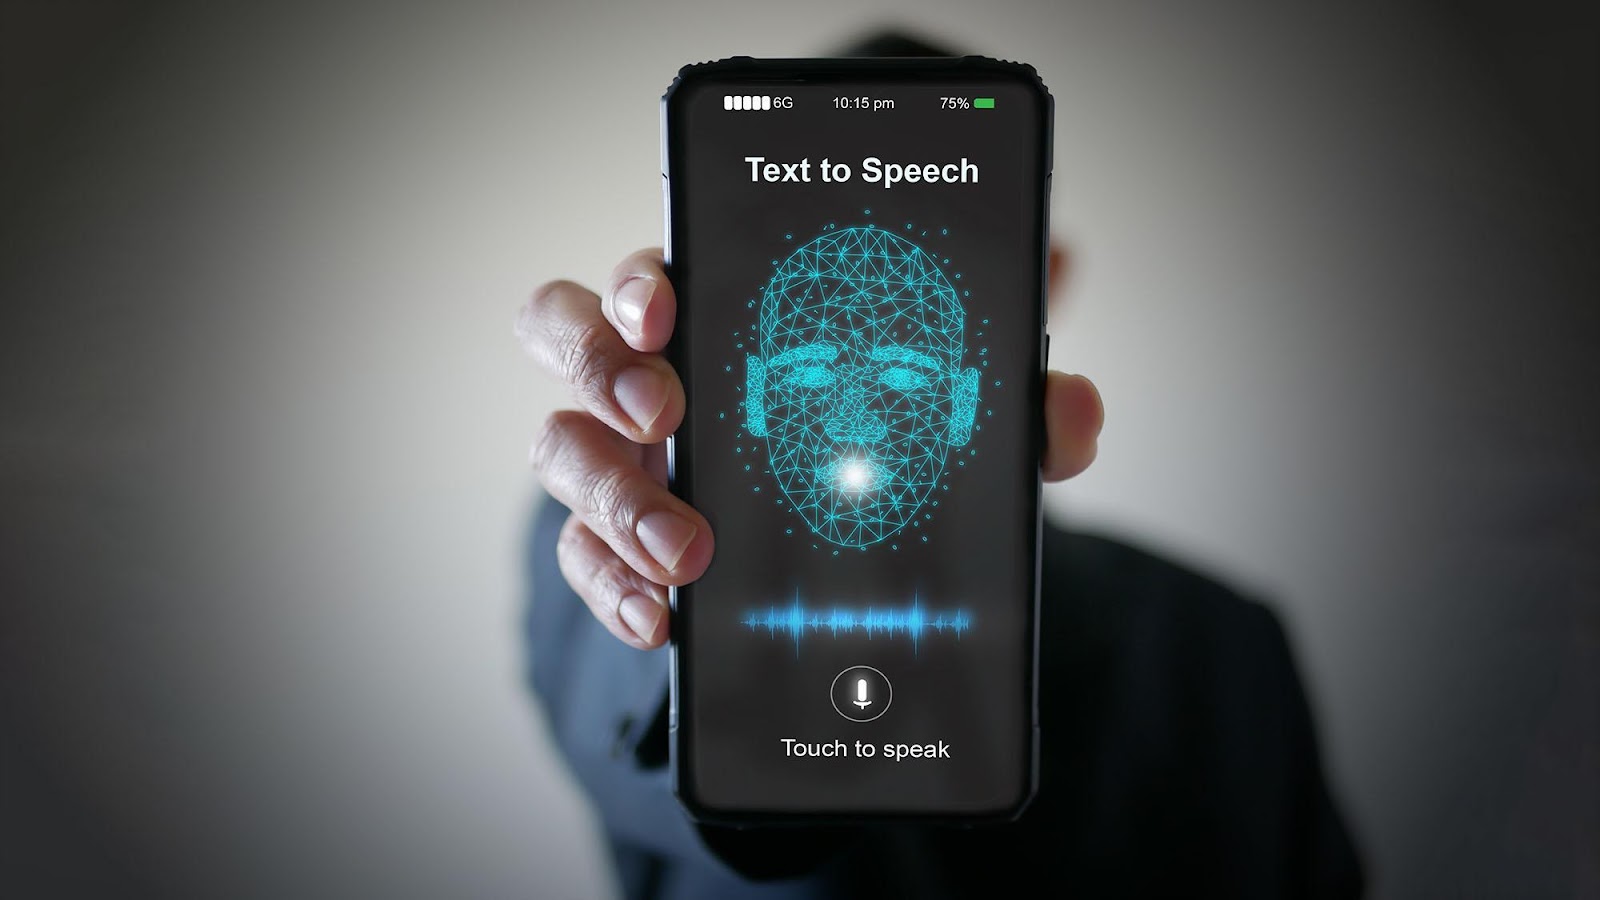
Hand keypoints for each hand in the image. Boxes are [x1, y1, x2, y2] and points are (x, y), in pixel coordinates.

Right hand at [516, 249, 1103, 649]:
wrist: (849, 558)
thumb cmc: (881, 443)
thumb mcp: (954, 422)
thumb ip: (1011, 406)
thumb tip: (1073, 410)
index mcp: (720, 318)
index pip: (650, 271)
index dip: (639, 281)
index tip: (670, 309)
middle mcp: (653, 376)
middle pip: (568, 334)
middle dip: (603, 368)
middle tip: (668, 415)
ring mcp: (626, 461)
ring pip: (560, 451)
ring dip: (613, 498)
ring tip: (684, 551)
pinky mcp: (620, 547)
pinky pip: (580, 560)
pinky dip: (610, 588)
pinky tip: (660, 619)